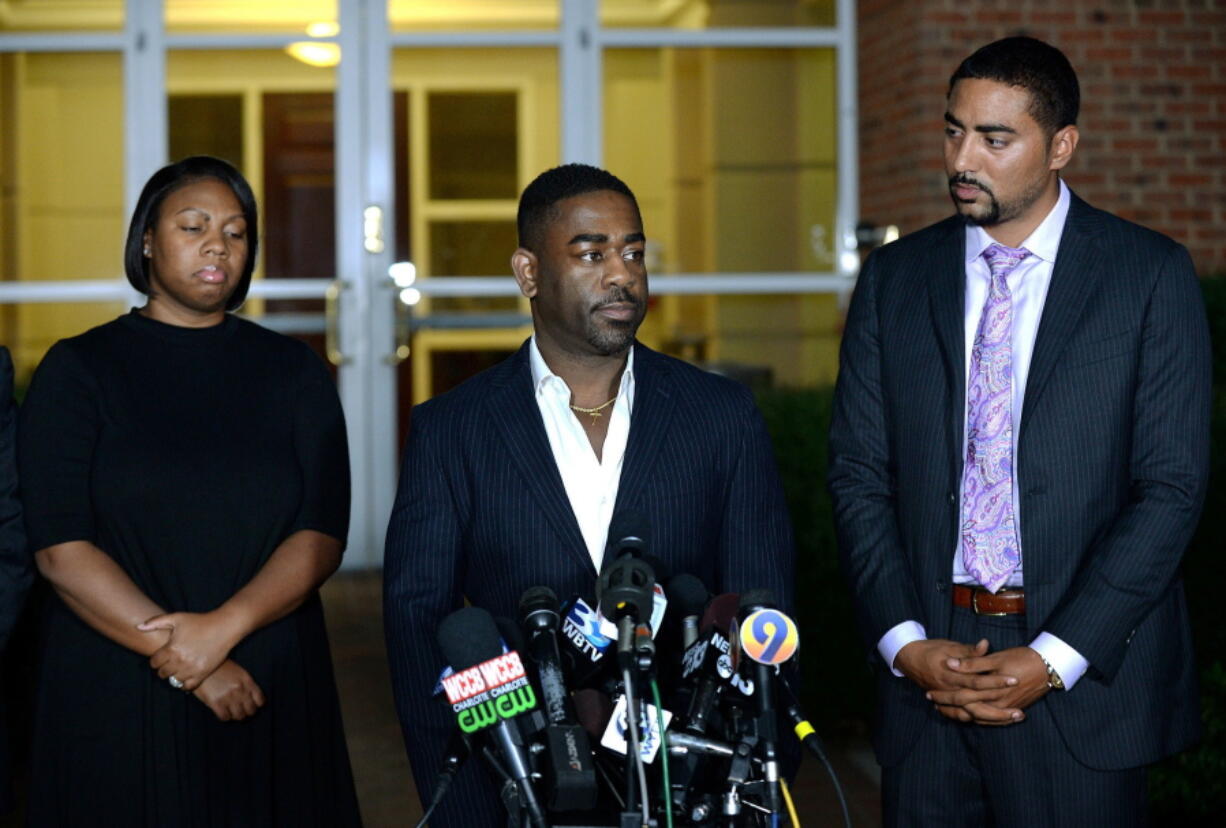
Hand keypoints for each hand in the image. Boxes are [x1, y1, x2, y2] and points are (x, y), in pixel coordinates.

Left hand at [139, 609, 244, 691]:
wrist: (224, 627)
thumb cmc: (200, 621)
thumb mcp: (177, 618)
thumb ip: (156, 622)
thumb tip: (138, 627)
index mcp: (171, 649)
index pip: (154, 663)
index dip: (156, 659)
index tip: (162, 656)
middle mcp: (180, 661)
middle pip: (162, 673)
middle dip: (163, 668)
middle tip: (170, 662)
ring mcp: (191, 669)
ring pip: (173, 680)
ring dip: (174, 675)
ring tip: (178, 668)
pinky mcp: (202, 674)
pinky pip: (187, 686)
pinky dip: (184, 684)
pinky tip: (186, 676)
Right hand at [192, 659, 264, 721]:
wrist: (201, 664)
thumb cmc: (219, 666)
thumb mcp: (238, 671)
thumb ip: (246, 684)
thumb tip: (250, 697)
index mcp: (247, 681)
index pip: (260, 700)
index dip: (256, 705)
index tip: (252, 706)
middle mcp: (240, 690)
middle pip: (251, 711)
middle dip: (247, 712)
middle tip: (241, 711)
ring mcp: (228, 697)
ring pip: (239, 716)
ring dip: (236, 715)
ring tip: (232, 712)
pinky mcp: (216, 703)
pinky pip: (225, 717)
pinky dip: (225, 717)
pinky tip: (222, 712)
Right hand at [896, 638, 1022, 725]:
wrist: (909, 658)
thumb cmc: (931, 649)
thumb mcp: (950, 646)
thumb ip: (969, 651)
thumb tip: (986, 644)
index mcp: (951, 675)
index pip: (977, 681)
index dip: (996, 681)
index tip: (1014, 680)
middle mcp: (949, 690)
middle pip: (977, 704)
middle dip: (1000, 709)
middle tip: (1020, 712)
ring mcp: (948, 699)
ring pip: (972, 714)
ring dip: (993, 718)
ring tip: (1013, 718)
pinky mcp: (946, 703)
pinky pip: (962, 717)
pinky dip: (978, 720)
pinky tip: (994, 722)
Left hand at [927, 646, 1049, 724]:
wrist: (1049, 667)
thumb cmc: (1022, 659)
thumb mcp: (996, 659)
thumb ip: (972, 662)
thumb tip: (950, 663)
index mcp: (989, 690)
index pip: (961, 697)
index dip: (944, 696)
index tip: (929, 694)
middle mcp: (997, 704)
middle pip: (967, 710)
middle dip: (948, 708)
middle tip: (932, 703)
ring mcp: (1005, 708)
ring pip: (978, 717)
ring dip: (961, 714)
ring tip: (945, 711)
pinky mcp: (1012, 708)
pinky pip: (991, 720)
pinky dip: (978, 718)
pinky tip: (969, 716)